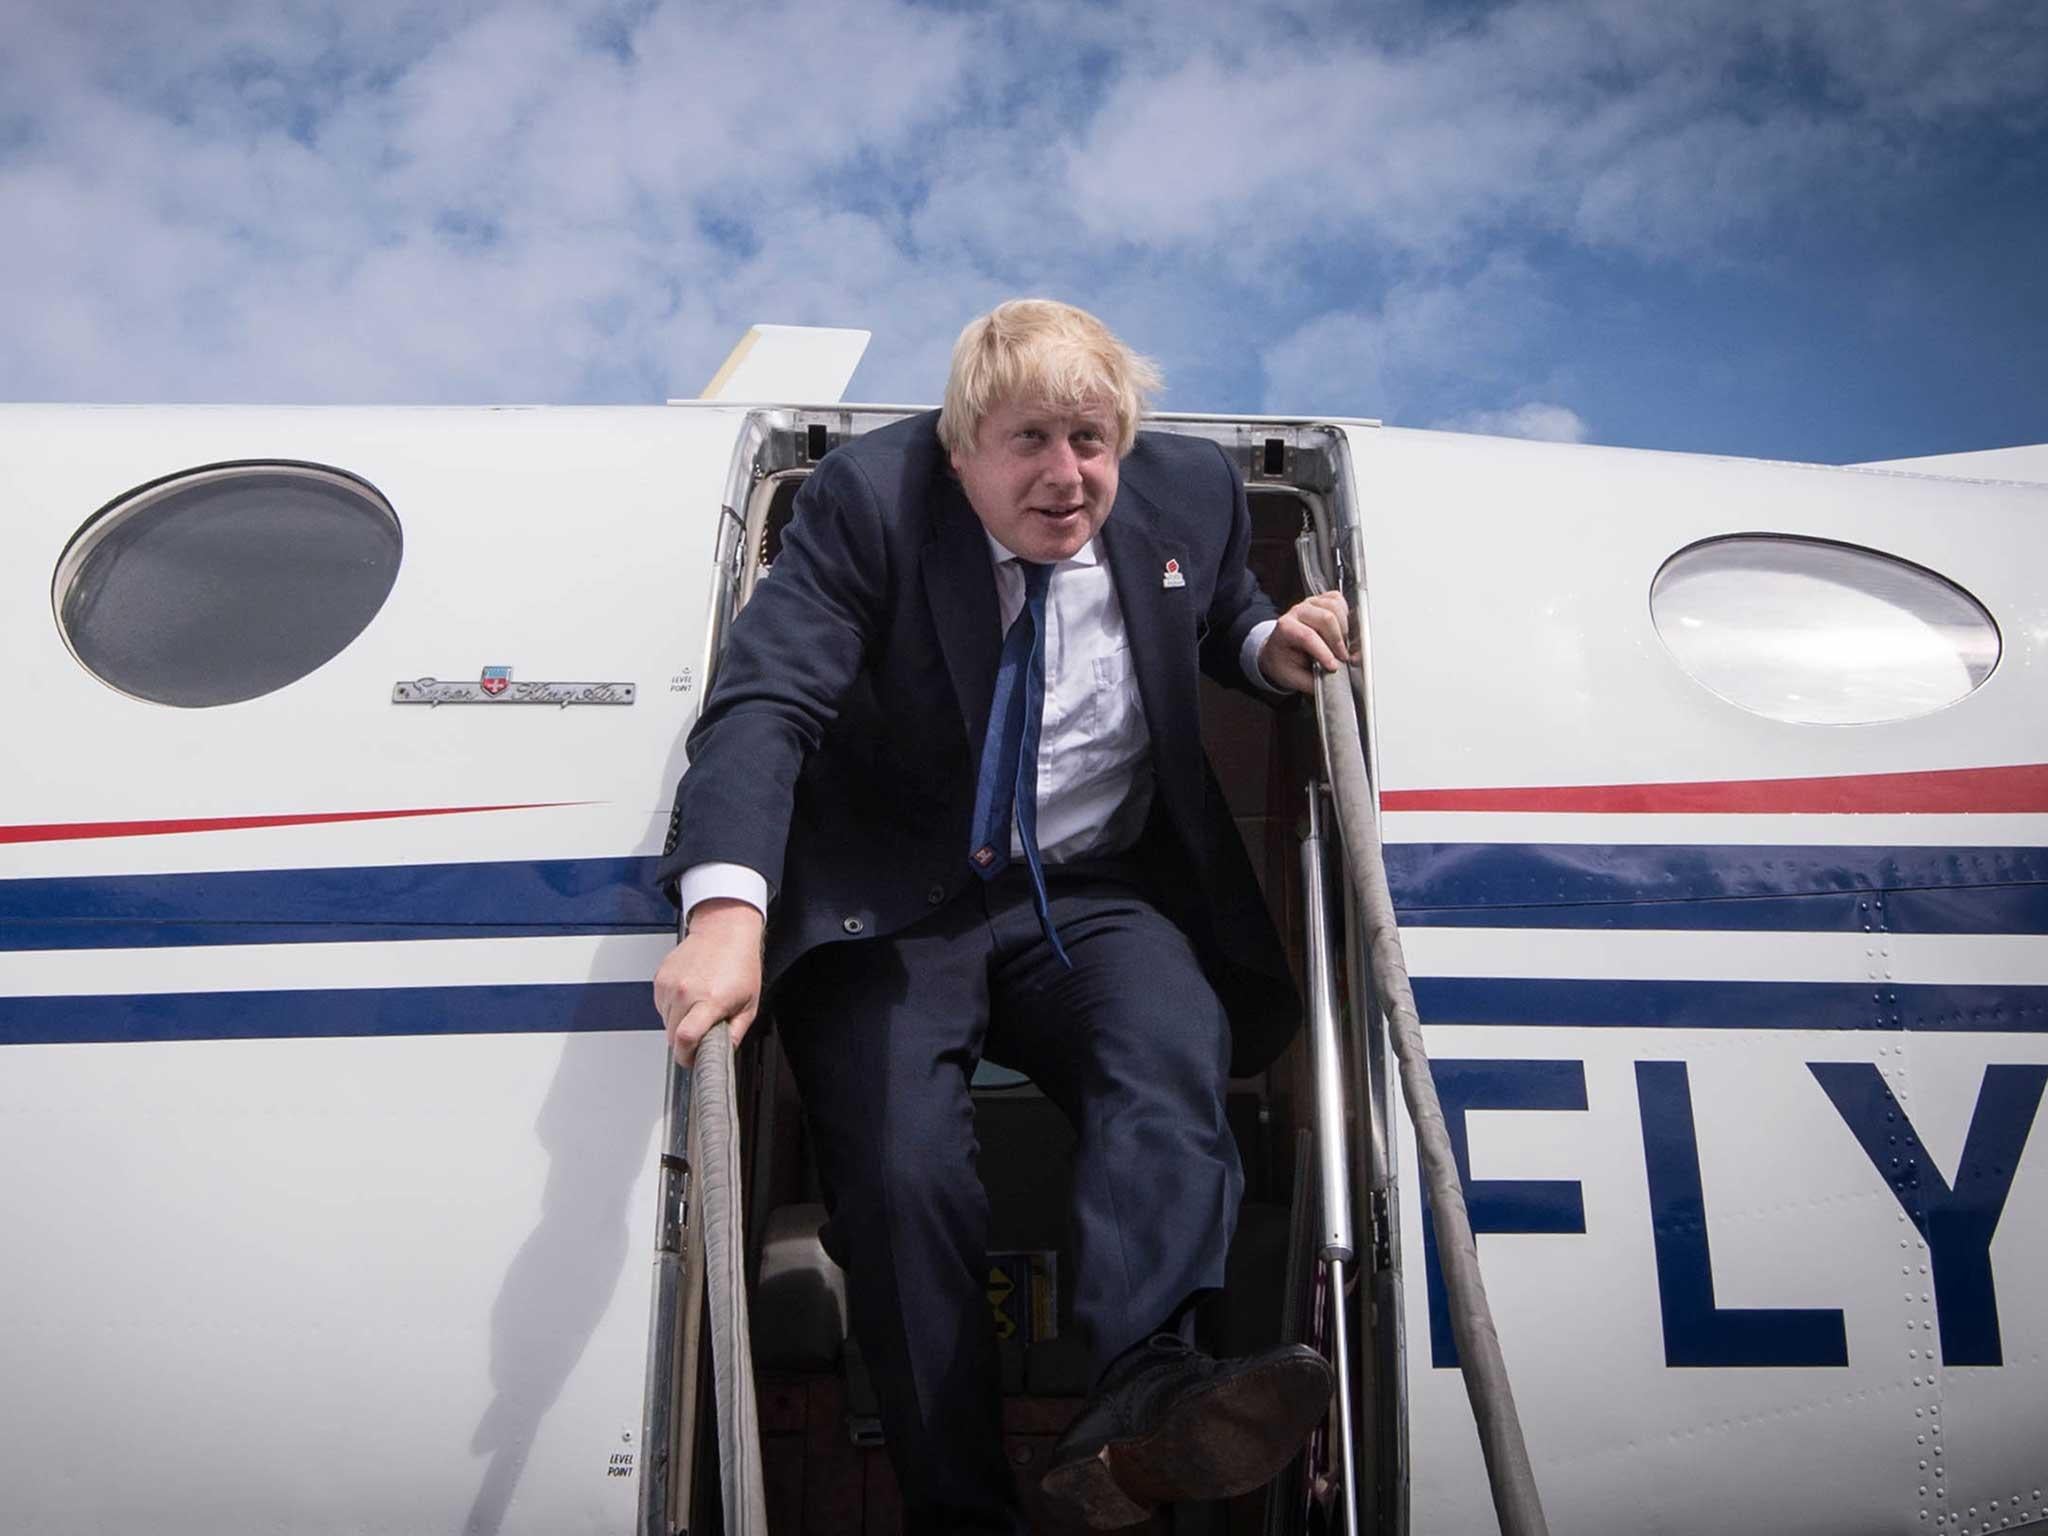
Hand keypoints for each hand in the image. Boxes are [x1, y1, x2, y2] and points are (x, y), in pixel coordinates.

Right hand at [652, 899, 764, 1065]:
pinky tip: (689, 995)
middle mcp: (686, 992)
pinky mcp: (660, 979)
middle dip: (686, 1042)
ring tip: (698, 1006)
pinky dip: (673, 1008)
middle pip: (673, 1036)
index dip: (686, 1057)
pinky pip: (661, 1006)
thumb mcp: (749, 1004)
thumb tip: (724, 1054)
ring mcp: (670, 985)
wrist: (723, 931)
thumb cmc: (739, 963)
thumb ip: (736, 1033)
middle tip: (702, 1031)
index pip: (685, 1038)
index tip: (692, 1060)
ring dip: (679, 1023)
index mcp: (710, 1000)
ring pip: (665, 1022)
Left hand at [1257, 590, 1352, 693]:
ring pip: (1334, 607)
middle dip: (1338, 642)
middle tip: (1342, 658)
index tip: (1334, 666)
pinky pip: (1337, 599)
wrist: (1277, 651)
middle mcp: (1297, 612)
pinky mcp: (1320, 601)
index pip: (1308, 636)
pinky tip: (1341, 629)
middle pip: (1326, 619)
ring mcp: (1309, 604)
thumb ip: (1313, 681)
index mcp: (1285, 628)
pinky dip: (1344, 613)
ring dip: (1343, 628)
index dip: (1324, 652)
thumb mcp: (1293, 678)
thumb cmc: (1283, 662)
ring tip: (1341, 645)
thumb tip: (1333, 684)